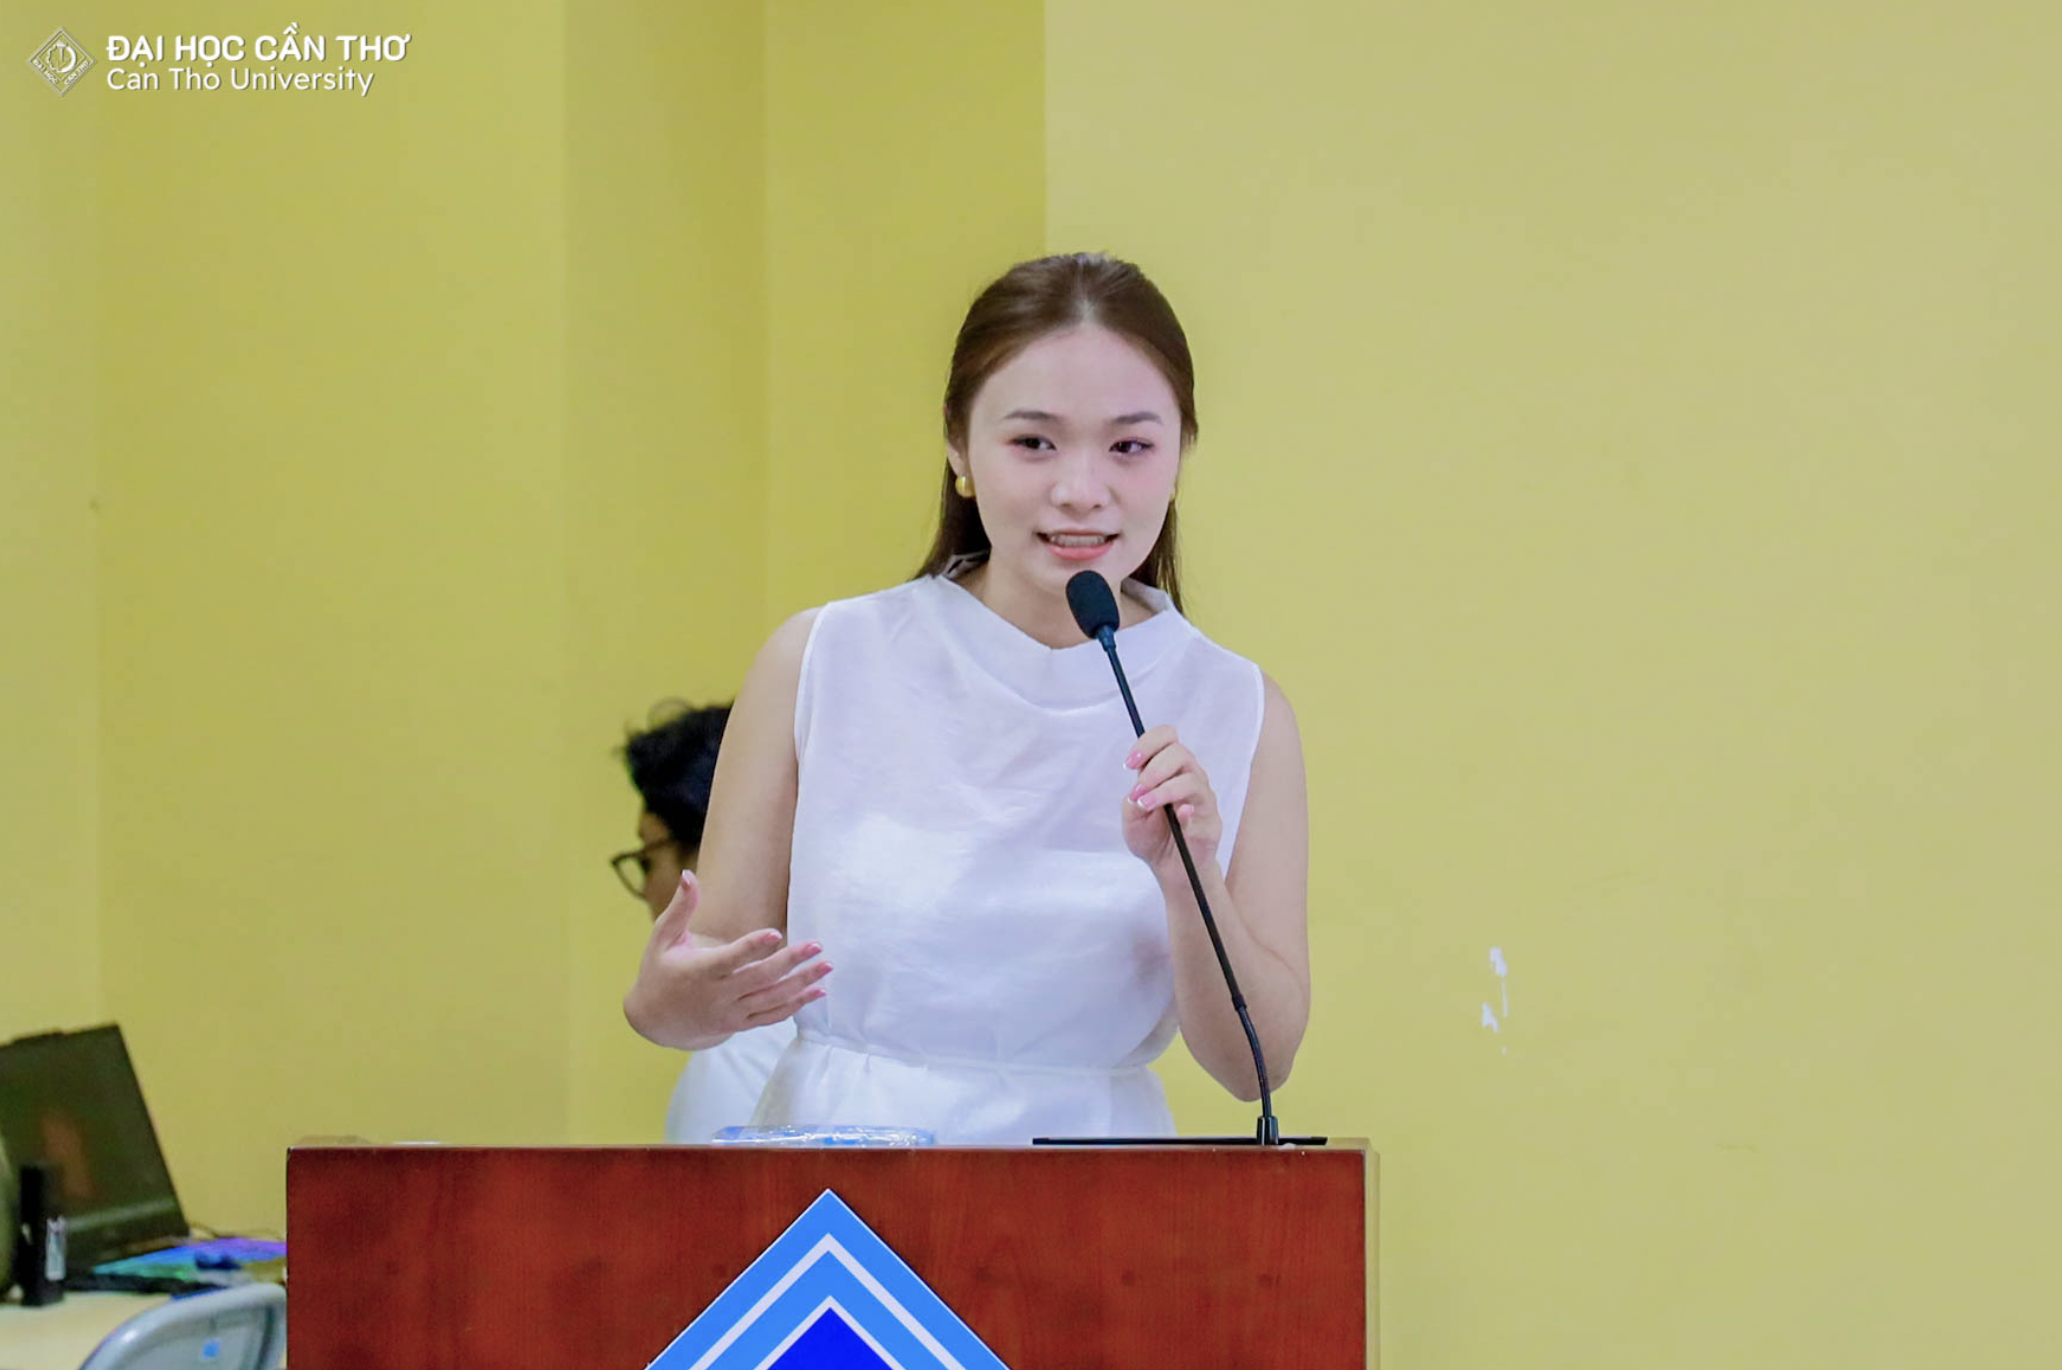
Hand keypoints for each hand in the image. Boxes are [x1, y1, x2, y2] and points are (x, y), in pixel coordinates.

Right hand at [625, 872, 829, 1048]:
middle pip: (760, 978)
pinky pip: (772, 1017)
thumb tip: (689, 875)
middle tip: (817, 945)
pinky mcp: (739, 1025)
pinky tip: (818, 992)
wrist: (655, 1022)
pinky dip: (796, 1006)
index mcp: (699, 971)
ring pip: (772, 1000)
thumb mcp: (662, 939)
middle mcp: (717, 995)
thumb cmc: (659, 972)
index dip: (752, 947)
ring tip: (826, 967)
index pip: (729, 959)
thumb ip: (680, 908)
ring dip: (802, 984)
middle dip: (791, 961)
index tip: (775, 933)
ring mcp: (730, 1013)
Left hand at [1120, 724, 1223, 880]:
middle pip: (1180, 752)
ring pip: (1191, 778)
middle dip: (1154, 768)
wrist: (1169, 868)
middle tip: (1139, 788)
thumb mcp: (1131, 818)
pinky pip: (1202, 807)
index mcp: (1168, 769)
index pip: (1166, 738)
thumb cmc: (1151, 837)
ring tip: (1146, 805)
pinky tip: (1177, 818)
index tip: (1130, 763)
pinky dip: (1186, 809)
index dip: (1148, 743)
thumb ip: (1133, 800)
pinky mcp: (1211, 820)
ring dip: (1164, 790)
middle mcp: (1188, 777)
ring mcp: (1202, 797)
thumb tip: (1142, 790)